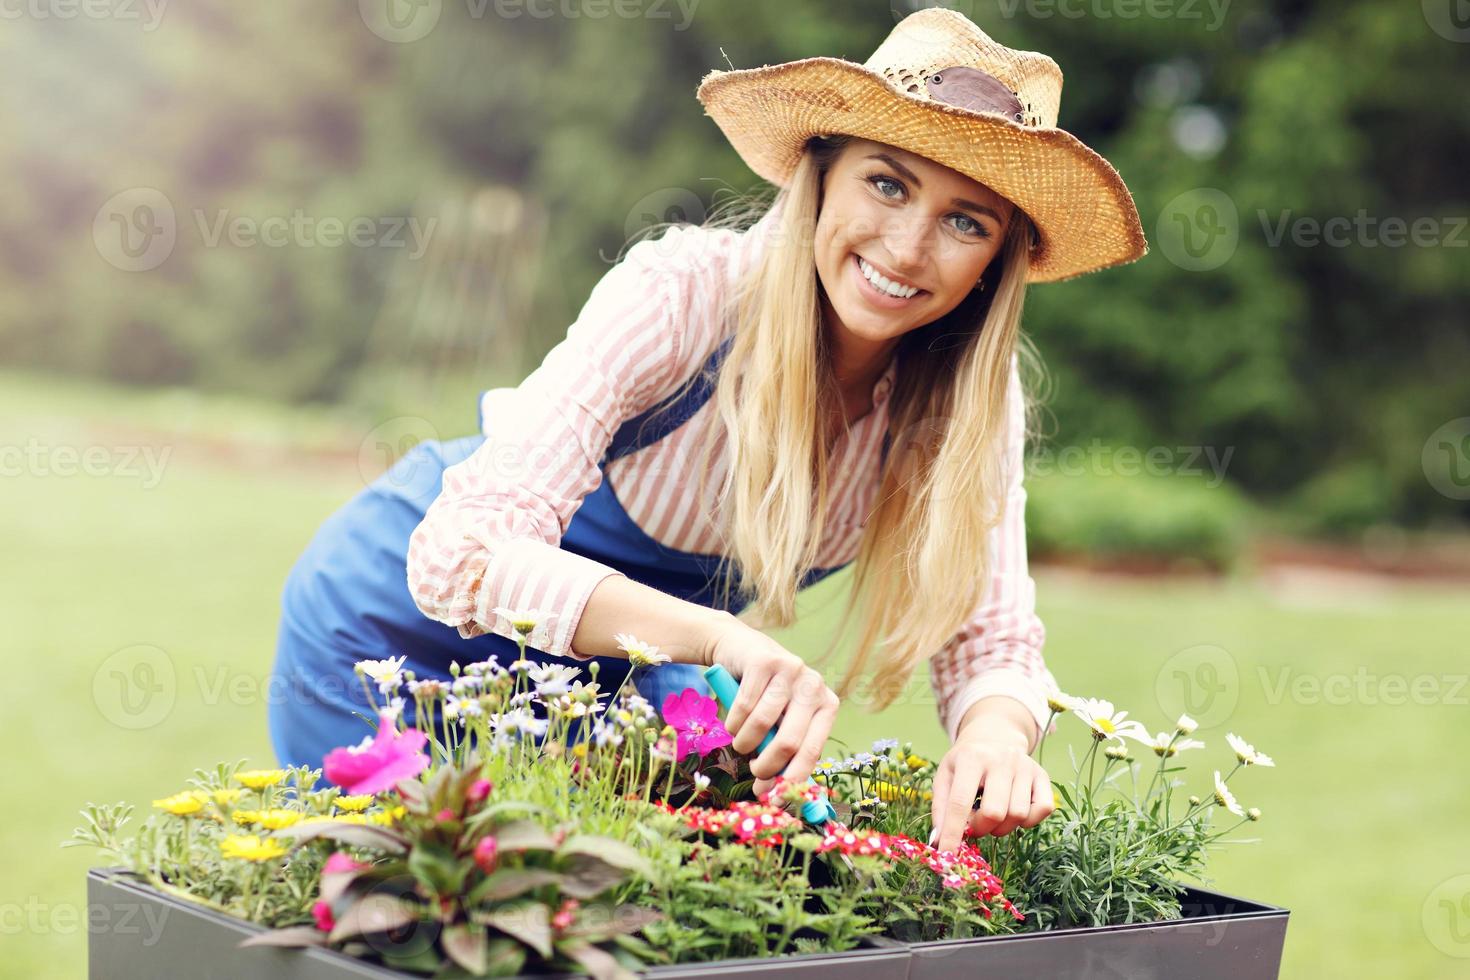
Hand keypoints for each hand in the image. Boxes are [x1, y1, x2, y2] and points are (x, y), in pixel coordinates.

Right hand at [701, 616, 839, 795]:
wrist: (740, 649)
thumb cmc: (764, 695)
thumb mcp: (781, 722)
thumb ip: (785, 753)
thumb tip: (774, 795)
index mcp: (826, 705)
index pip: (813, 751)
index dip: (792, 780)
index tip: (774, 801)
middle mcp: (814, 685)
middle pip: (789, 742)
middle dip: (767, 767)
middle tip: (754, 773)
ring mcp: (790, 669)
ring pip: (762, 724)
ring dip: (744, 743)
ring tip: (740, 742)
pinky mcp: (764, 660)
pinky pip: (743, 705)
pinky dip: (733, 722)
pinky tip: (733, 721)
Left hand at [931, 702, 1054, 851]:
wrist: (994, 736)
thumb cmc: (965, 762)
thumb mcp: (945, 776)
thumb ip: (940, 808)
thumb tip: (939, 842)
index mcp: (972, 757)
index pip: (960, 802)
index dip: (952, 833)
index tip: (947, 856)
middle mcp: (1002, 759)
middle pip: (994, 813)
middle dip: (981, 828)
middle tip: (975, 824)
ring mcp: (1025, 766)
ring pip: (1018, 815)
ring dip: (1002, 827)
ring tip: (992, 815)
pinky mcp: (1042, 775)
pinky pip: (1043, 810)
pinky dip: (1028, 821)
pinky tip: (1014, 813)